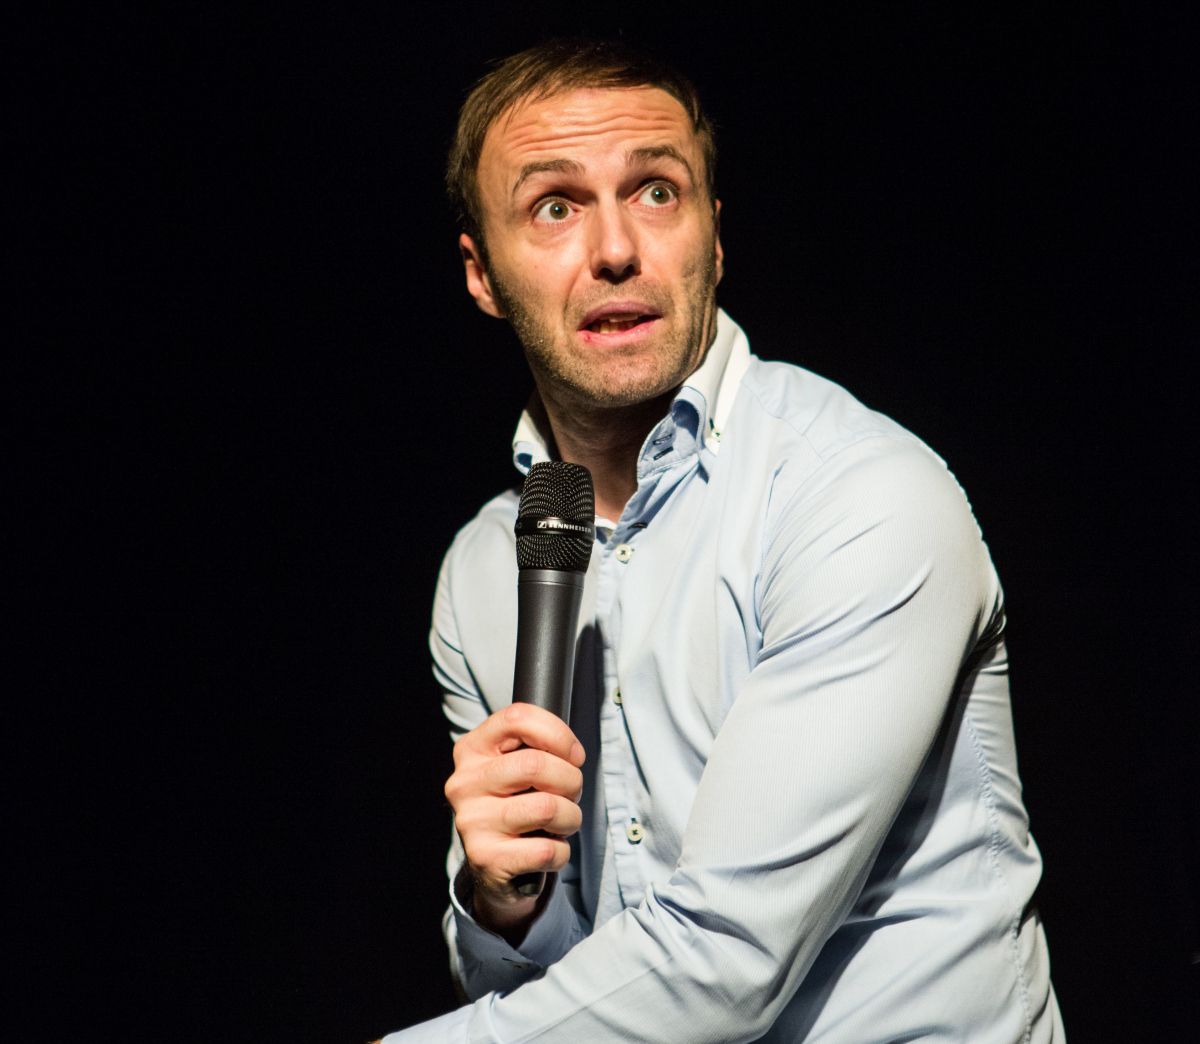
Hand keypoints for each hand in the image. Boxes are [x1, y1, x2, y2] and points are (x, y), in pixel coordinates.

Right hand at [444, 703, 585, 935]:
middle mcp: (465, 782)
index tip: (573, 755)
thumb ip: (535, 747)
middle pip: (536, 764)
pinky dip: (561, 852)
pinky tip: (549, 849)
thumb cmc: (516, 804)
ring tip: (562, 823)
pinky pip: (546, 850)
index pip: (517, 718)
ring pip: (547, 808)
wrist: (492, 865)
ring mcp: (472, 821)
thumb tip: (571, 753)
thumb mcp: (515, 767)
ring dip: (571, 818)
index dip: (558, 734)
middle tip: (571, 794)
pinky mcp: (485, 858)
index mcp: (472, 749)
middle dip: (571, 781)